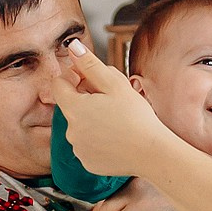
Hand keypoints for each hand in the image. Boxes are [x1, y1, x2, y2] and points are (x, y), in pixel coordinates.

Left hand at [50, 39, 174, 177]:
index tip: (91, 77)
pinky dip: (97, 140)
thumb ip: (90, 64)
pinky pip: (87, 145)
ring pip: (80, 126)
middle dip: (86, 98)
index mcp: (74, 108)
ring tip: (117, 120)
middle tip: (112, 99)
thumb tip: (72, 47)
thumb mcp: (115, 84)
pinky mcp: (87, 163)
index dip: (74, 76)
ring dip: (92, 119)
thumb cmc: (137, 117)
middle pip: (71, 106)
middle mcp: (70, 130)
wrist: (152, 154)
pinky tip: (116, 138)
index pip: (59, 84)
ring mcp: (78, 149)